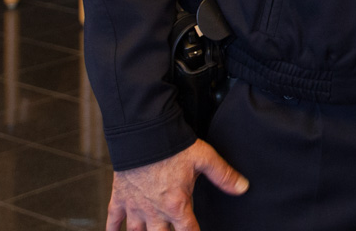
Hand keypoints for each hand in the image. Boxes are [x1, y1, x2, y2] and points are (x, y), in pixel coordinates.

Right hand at [106, 139, 247, 230]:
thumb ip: (224, 175)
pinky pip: (113, 219)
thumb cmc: (173, 146)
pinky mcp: (119, 197)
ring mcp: (135, 206)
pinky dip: (112, 230)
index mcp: (176, 204)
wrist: (142, 135)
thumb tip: (243, 187)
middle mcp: (154, 210)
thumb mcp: (204, 158)